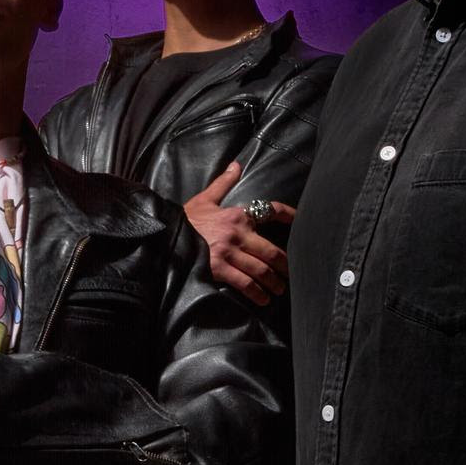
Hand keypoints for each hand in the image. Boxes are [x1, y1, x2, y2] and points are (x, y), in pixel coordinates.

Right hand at [183, 161, 294, 306]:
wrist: (163, 234)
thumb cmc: (185, 219)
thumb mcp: (204, 199)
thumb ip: (223, 183)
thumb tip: (236, 165)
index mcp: (237, 215)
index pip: (271, 211)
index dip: (290, 216)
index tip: (302, 222)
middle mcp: (237, 233)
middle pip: (271, 251)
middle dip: (284, 265)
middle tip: (291, 275)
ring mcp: (229, 252)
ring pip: (261, 270)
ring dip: (274, 283)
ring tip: (279, 290)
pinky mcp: (219, 268)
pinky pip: (245, 283)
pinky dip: (257, 294)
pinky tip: (263, 300)